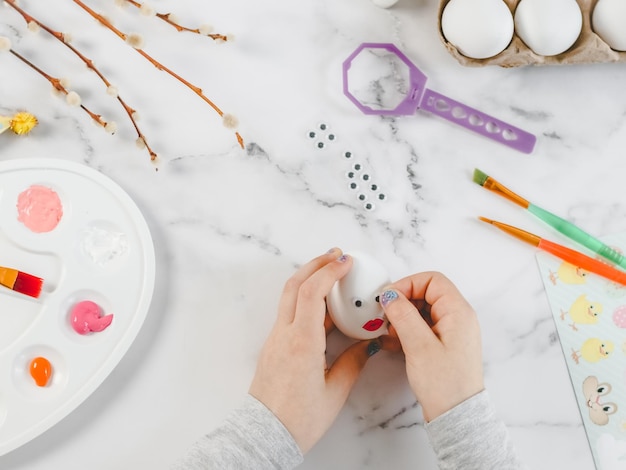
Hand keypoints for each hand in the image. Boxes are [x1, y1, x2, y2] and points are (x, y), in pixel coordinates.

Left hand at [249, 248, 382, 452]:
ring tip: (331, 271)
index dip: (329, 272)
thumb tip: (367, 344)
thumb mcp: (335, 392)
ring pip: (289, 296)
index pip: (313, 293)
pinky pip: (289, 311)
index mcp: (302, 343)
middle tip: (336, 254)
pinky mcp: (275, 344)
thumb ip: (354, 362)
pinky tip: (323, 303)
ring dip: (309, 278)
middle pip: (295, 285)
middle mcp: (285, 334)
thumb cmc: (298, 419)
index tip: (346, 261)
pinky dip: (305, 297)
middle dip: (316, 264)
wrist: (266, 433)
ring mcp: (276, 338)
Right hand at [379, 272, 483, 421]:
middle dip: (403, 301)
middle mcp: (458, 318)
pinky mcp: (443, 344)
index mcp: (458, 312)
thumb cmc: (445, 384)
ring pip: (423, 310)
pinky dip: (407, 329)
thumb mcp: (419, 345)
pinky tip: (394, 341)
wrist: (456, 415)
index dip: (408, 284)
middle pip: (426, 293)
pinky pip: (423, 326)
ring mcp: (451, 331)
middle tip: (386, 315)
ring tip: (389, 331)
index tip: (389, 297)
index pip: (432, 280)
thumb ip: (403, 315)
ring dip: (403, 316)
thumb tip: (390, 295)